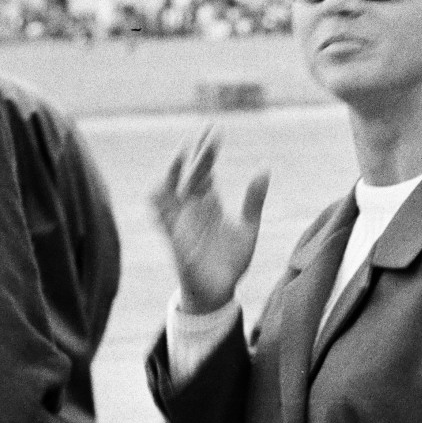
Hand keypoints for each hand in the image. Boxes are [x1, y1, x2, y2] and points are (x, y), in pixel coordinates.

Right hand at [151, 125, 269, 314]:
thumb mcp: (248, 228)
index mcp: (209, 204)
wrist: (220, 293)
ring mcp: (183, 223)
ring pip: (171, 190)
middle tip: (204, 132)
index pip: (205, 169)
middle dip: (196, 153)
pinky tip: (158, 190)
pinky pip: (162, 221)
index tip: (214, 130)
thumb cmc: (231, 261)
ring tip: (182, 154)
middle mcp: (193, 208)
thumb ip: (253, 200)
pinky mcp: (177, 241)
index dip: (208, 150)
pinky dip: (158, 205)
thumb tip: (264, 168)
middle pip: (190, 173)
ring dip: (175, 172)